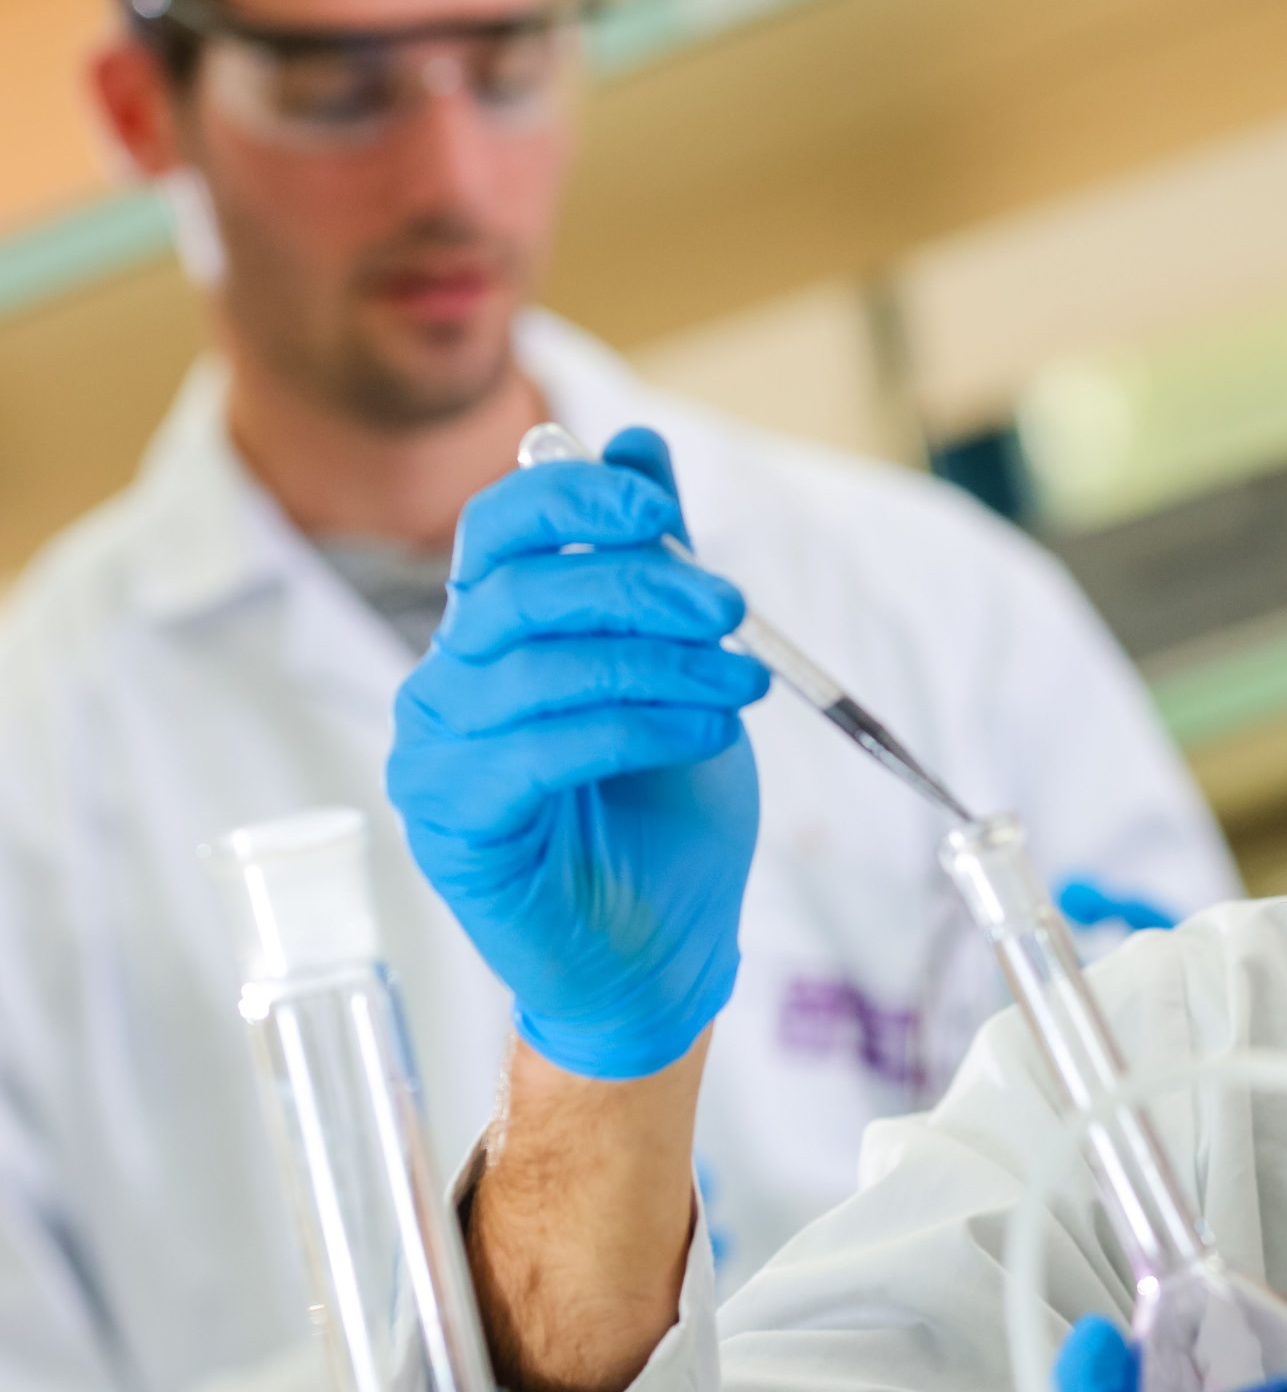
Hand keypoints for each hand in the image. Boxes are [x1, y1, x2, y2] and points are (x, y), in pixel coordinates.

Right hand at [387, 426, 770, 1079]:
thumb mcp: (681, 666)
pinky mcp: (452, 819)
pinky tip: (703, 733)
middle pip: (522, 587)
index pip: (500, 524)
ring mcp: (437, 750)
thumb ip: (655, 563)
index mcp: (495, 628)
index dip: (572, 495)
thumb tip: (642, 443)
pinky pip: (537, 748)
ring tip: (744, 683)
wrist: (661, 947)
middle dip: (640, 583)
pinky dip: (632, 727)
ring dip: (660, 663)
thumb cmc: (664, 811)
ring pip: (540, 666)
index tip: (659, 508)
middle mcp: (449, 679)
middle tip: (732, 608)